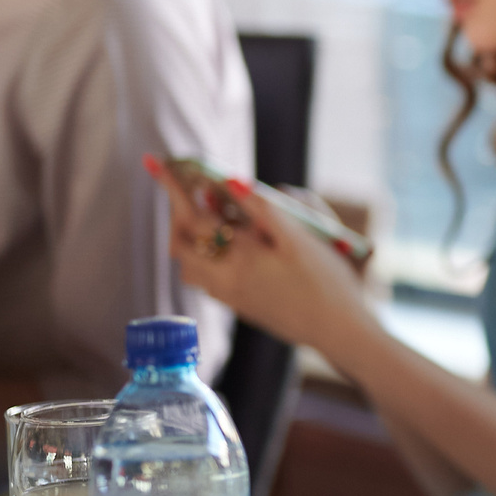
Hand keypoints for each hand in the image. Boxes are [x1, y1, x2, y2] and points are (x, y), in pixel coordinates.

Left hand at [145, 157, 369, 351]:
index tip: (157, 163)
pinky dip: (206, 255)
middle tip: (190, 188)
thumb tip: (234, 182)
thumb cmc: (328, 283)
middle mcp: (226, 279)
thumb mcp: (302, 239)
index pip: (193, 216)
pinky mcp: (239, 306)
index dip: (174, 187)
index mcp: (241, 257)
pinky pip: (206, 279)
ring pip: (189, 264)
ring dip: (190, 237)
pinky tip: (231, 245)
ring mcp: (230, 296)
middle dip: (179, 211)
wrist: (338, 332)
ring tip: (211, 215)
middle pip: (181, 242)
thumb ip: (266, 209)